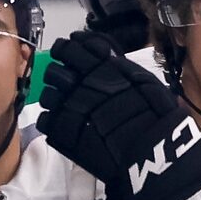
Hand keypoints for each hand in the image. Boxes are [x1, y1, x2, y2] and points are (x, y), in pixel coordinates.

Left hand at [38, 32, 200, 199]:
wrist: (149, 151)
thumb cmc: (155, 116)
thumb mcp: (143, 80)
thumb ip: (119, 65)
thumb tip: (104, 53)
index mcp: (99, 66)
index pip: (71, 47)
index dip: (68, 50)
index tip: (70, 55)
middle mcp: (80, 82)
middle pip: (54, 70)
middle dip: (59, 75)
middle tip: (68, 84)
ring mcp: (67, 106)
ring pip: (46, 95)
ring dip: (54, 99)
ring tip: (66, 108)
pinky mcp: (60, 132)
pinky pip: (45, 120)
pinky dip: (52, 122)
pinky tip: (64, 126)